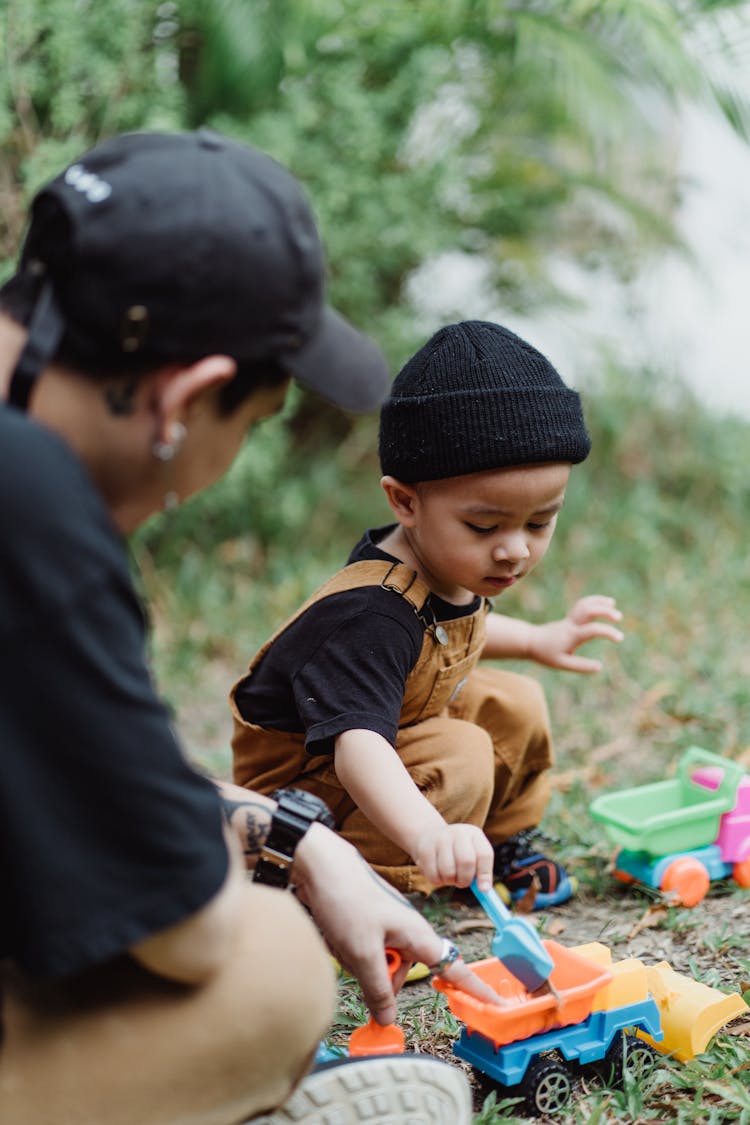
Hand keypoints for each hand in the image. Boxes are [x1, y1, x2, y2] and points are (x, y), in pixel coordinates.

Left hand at [292, 823, 468, 1024]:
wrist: (320, 864)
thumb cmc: (347, 899)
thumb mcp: (362, 951)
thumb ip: (377, 988)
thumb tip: (387, 1020)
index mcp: (417, 934)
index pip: (454, 966)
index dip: (475, 988)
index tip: (498, 1004)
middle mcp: (407, 931)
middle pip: (402, 974)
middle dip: (378, 976)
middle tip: (357, 957)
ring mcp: (387, 926)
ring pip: (378, 965)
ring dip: (358, 962)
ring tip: (343, 938)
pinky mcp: (368, 924)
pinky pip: (362, 953)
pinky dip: (348, 951)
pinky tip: (335, 933)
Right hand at [413, 822, 493, 891]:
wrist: (431, 835)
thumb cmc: (458, 851)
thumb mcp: (473, 854)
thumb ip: (481, 871)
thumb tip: (484, 890)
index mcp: (474, 834)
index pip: (484, 854)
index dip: (485, 874)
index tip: (483, 889)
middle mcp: (458, 833)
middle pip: (466, 862)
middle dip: (465, 879)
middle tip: (462, 882)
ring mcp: (440, 839)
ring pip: (448, 871)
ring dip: (450, 881)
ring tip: (450, 876)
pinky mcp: (425, 849)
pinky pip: (433, 875)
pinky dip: (438, 881)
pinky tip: (438, 873)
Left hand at [526, 595, 622, 672]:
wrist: (530, 642)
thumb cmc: (546, 654)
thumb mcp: (562, 664)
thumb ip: (581, 666)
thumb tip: (600, 667)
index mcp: (571, 635)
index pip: (592, 630)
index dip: (607, 632)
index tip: (620, 638)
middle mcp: (571, 624)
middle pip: (588, 610)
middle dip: (604, 611)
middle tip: (618, 617)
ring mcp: (570, 619)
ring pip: (585, 605)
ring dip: (599, 602)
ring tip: (612, 603)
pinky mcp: (569, 618)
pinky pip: (582, 606)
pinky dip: (593, 602)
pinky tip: (603, 604)